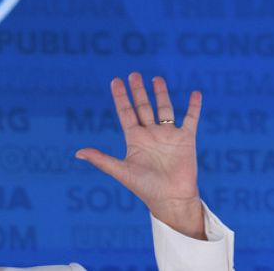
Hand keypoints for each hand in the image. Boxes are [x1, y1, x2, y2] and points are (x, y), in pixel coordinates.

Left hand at [75, 72, 205, 238]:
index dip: (121, 97)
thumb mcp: (121, 171)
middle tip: (134, 74)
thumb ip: (101, 160)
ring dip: (161, 93)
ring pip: (164, 109)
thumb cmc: (145, 188)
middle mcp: (151, 134)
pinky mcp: (186, 140)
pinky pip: (191, 119)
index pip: (126, 112)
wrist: (171, 200)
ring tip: (156, 78)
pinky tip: (195, 94)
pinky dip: (194, 107)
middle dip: (138, 91)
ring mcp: (168, 135)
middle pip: (143, 107)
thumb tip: (77, 152)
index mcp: (135, 139)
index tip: (115, 81)